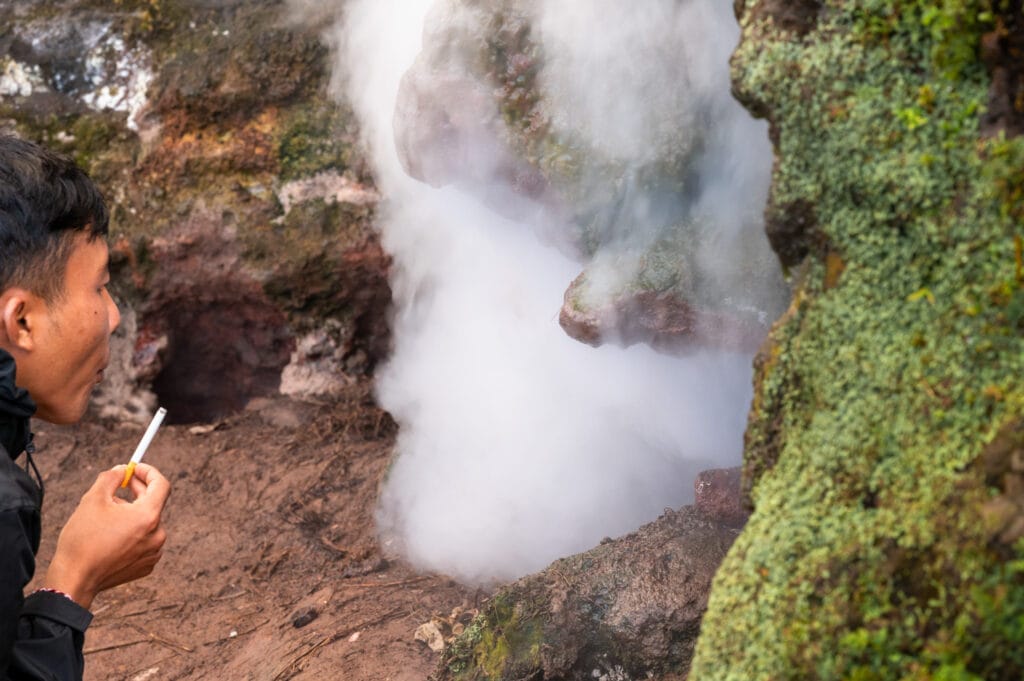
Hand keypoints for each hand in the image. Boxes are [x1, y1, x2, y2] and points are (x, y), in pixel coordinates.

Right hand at [44, 463, 170, 609]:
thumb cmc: (82, 540)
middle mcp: (157, 535)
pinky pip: (144, 540)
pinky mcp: (146, 565)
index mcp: (148, 517)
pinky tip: (111, 536)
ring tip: (107, 516)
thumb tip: (123, 470)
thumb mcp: (93, 499)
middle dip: (137, 491)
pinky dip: (132, 532)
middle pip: (154, 503)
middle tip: (120, 484)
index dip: (148, 472)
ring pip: (147, 522)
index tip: (135, 468)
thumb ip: (112, 478)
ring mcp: (154, 552)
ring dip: (132, 513)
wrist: (75, 579)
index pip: (161, 485)